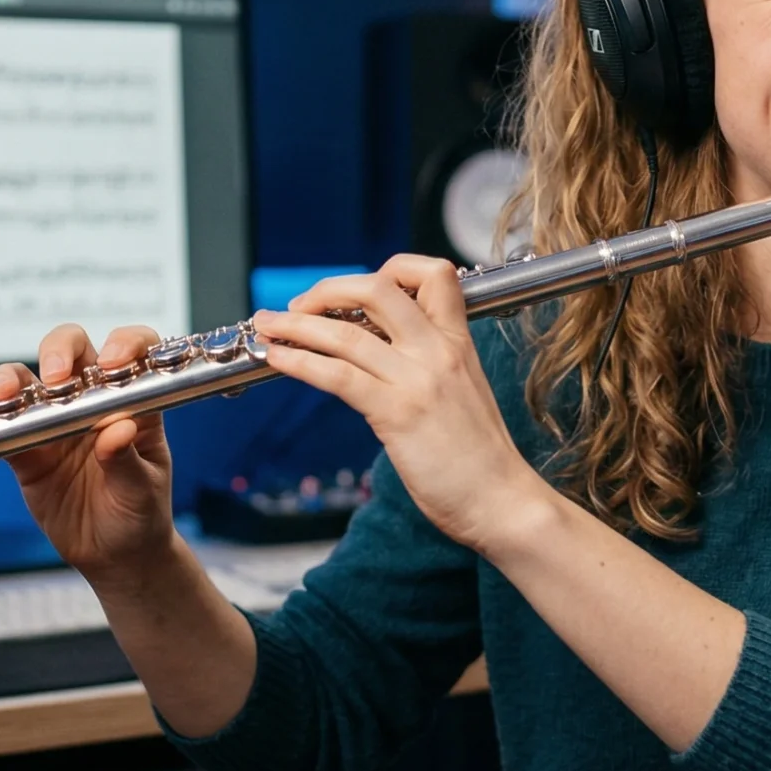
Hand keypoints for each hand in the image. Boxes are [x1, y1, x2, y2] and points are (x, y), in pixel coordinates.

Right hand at [0, 324, 176, 585]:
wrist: (115, 557)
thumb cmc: (141, 515)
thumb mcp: (142, 491)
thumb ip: (128, 460)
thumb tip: (119, 429)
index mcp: (133, 403)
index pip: (134, 352)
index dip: (124, 344)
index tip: (113, 361)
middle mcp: (92, 403)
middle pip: (73, 351)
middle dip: (60, 350)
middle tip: (56, 376)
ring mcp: (56, 423)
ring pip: (29, 380)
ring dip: (13, 378)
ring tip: (8, 393)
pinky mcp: (28, 450)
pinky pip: (6, 426)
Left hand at [252, 255, 554, 552]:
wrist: (503, 501)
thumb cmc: (481, 458)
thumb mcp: (463, 393)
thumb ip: (430, 367)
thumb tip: (384, 356)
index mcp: (458, 342)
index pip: (433, 273)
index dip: (389, 269)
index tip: (356, 291)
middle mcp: (438, 350)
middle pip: (378, 288)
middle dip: (327, 289)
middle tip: (298, 306)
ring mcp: (418, 379)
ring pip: (346, 331)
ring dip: (296, 324)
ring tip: (267, 326)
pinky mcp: (397, 413)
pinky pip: (338, 375)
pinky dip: (300, 362)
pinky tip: (279, 359)